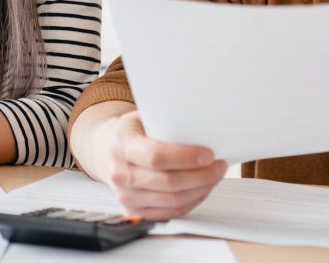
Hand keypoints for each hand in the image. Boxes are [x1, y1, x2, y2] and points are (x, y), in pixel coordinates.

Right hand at [94, 111, 225, 220]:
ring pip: (172, 200)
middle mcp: (119, 172)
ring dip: (200, 190)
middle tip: (219, 166)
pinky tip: (201, 188)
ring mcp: (125, 194)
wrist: (109, 150)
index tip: (209, 155)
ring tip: (214, 176)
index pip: (155, 156)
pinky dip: (191, 202)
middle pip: (168, 182)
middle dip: (201, 176)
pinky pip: (170, 212)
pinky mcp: (135, 210)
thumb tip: (204, 129)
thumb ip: (167, 123)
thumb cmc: (134, 131)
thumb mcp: (144, 117)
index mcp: (122, 142)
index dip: (186, 158)